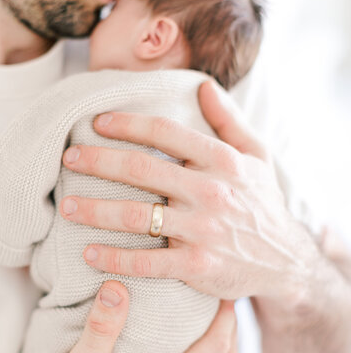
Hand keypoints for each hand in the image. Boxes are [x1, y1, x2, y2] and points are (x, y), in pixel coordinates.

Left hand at [60, 80, 307, 299]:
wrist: (285, 261)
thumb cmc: (263, 204)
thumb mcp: (257, 156)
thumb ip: (229, 120)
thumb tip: (203, 86)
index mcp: (222, 161)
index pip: (165, 132)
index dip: (127, 124)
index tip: (97, 123)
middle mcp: (210, 192)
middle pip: (140, 169)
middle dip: (97, 160)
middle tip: (68, 158)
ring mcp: (202, 231)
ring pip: (135, 216)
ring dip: (94, 210)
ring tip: (67, 206)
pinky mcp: (196, 267)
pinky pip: (145, 262)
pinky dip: (113, 258)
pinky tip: (89, 253)